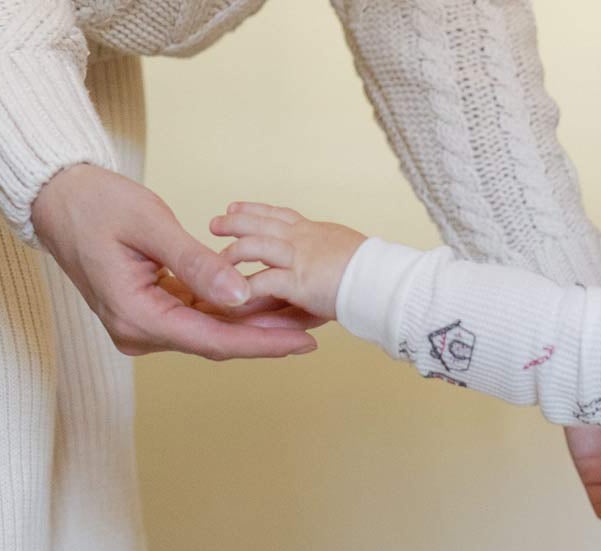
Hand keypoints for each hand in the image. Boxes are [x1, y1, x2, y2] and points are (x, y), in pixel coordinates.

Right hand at [30, 165, 322, 359]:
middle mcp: (139, 332)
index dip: (261, 343)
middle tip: (314, 327)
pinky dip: (230, 311)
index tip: (301, 342)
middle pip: (215, 342)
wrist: (56, 198)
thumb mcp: (150, 224)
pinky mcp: (149, 311)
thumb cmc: (95, 203)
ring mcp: (143, 325)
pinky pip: (197, 317)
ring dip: (251, 324)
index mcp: (136, 317)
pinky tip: (265, 303)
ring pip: (209, 331)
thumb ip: (196, 264)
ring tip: (299, 316)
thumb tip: (241, 295)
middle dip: (265, 336)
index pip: (212, 341)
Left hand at [209, 203, 367, 322]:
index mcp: (316, 232)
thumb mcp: (349, 255)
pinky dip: (245, 289)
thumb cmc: (376, 274)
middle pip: (261, 222)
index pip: (280, 215)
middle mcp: (304, 239)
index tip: (236, 206)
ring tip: (216, 260)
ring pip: (255, 247)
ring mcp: (299, 258)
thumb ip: (330, 259)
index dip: (256, 210)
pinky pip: (262, 282)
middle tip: (215, 222)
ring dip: (232, 253)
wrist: (385, 280)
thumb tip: (326, 269)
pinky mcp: (298, 282)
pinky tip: (232, 294)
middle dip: (235, 221)